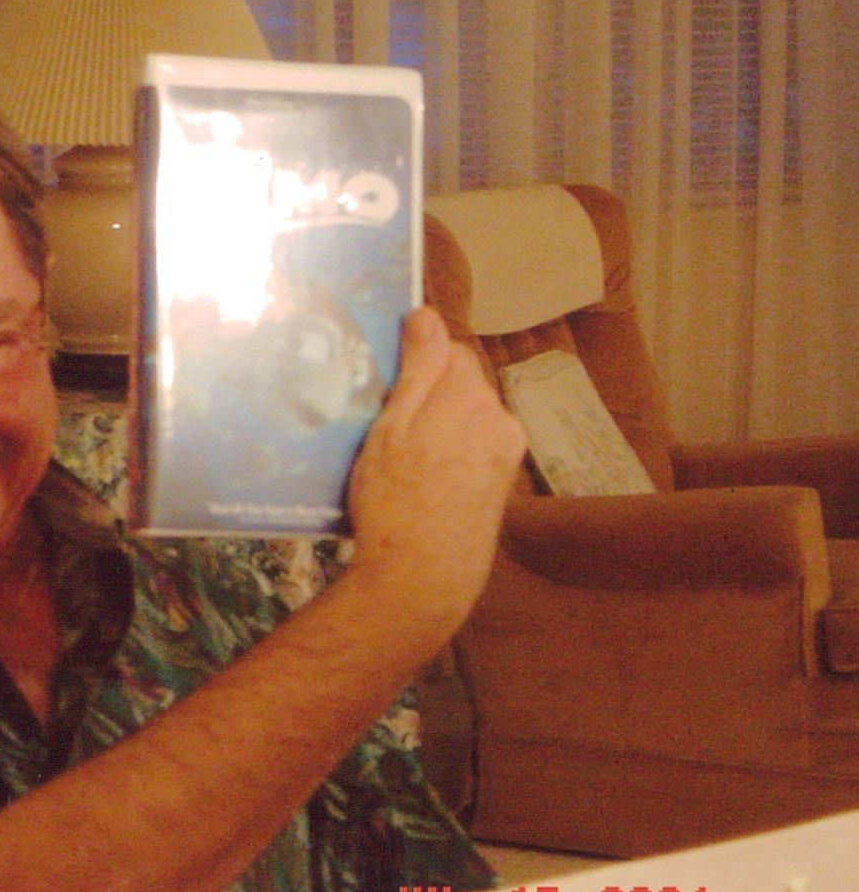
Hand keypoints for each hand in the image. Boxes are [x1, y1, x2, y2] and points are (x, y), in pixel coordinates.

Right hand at [346, 307, 526, 627]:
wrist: (423, 577)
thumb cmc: (394, 501)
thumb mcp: (391, 427)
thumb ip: (418, 367)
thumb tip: (427, 315)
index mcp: (468, 396)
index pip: (447, 347)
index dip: (415, 359)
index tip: (387, 381)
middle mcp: (497, 417)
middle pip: (460, 381)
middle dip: (428, 391)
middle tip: (387, 421)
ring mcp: (504, 450)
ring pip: (467, 414)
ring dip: (440, 422)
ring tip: (403, 456)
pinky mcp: (502, 480)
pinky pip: (474, 444)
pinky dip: (451, 449)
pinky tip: (424, 477)